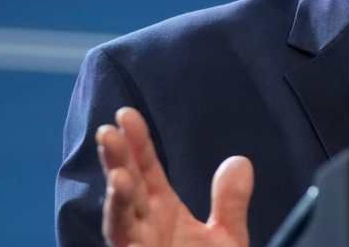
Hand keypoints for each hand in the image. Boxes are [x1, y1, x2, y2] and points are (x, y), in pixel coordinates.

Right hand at [97, 107, 253, 246]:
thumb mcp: (225, 238)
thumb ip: (228, 201)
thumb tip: (239, 160)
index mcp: (160, 213)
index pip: (146, 171)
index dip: (137, 144)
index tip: (126, 114)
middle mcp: (143, 230)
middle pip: (126, 190)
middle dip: (117, 162)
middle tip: (109, 132)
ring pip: (119, 224)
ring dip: (116, 201)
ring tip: (119, 176)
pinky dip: (122, 225)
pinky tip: (124, 208)